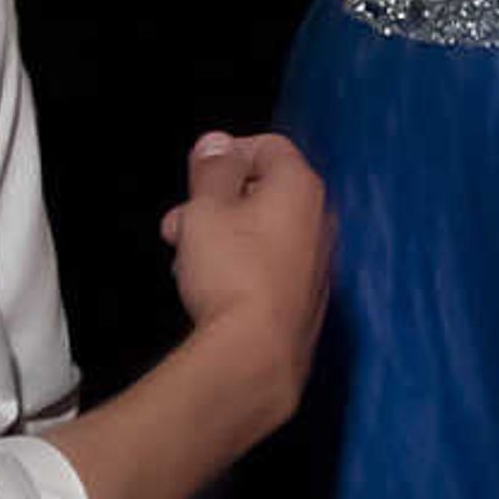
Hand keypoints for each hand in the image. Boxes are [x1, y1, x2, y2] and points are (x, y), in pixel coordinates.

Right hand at [164, 131, 332, 431]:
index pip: (268, 147)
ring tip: (186, 260)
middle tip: (179, 225)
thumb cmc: (230, 272)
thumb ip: (212, 170)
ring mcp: (317, 263)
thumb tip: (218, 143)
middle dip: (215, 203)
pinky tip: (211, 288)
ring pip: (263, 232)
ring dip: (222, 236)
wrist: (256, 355)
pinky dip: (242, 266)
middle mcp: (319, 220)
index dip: (226, 155)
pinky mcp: (306, 299)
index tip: (196, 179)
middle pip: (264, 192)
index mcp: (300, 187)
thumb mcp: (206, 210)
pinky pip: (271, 267)